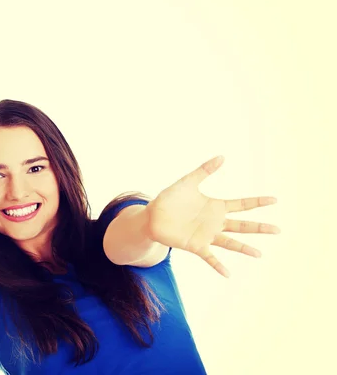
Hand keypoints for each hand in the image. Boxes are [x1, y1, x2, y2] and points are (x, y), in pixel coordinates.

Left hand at [146, 156, 279, 277]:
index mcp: (216, 207)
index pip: (242, 204)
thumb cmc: (170, 199)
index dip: (258, 202)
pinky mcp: (195, 246)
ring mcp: (207, 235)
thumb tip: (222, 156)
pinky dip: (218, 265)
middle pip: (242, 225)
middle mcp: (215, 223)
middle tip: (278, 230)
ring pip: (230, 243)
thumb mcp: (188, 182)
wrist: (152, 215)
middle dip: (259, 228)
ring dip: (244, 248)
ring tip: (259, 254)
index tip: (275, 200)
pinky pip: (210, 257)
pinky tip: (228, 274)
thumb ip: (204, 170)